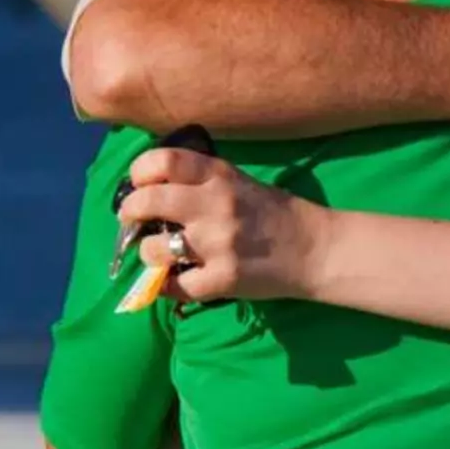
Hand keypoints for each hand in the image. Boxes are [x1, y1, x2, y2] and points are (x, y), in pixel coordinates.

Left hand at [120, 148, 328, 302]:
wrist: (319, 250)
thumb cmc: (277, 214)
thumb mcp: (242, 184)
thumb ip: (201, 184)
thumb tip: (152, 191)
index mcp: (220, 176)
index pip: (163, 161)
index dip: (140, 173)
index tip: (142, 184)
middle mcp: (216, 205)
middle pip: (147, 201)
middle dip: (130, 212)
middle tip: (134, 220)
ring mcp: (218, 244)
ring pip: (153, 249)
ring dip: (150, 255)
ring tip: (163, 256)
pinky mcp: (223, 279)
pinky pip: (175, 287)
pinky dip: (170, 287)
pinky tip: (180, 281)